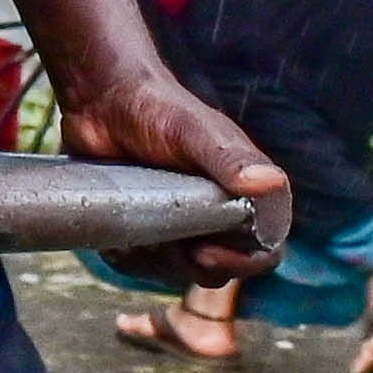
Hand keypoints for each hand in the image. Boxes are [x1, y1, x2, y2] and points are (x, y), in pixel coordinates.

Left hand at [48, 60, 289, 276]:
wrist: (102, 100)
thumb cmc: (156, 107)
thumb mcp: (193, 130)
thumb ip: (229, 159)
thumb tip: (271, 184)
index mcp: (246, 193)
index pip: (264, 248)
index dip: (243, 262)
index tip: (205, 253)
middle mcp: (219, 214)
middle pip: (220, 269)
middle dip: (190, 263)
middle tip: (161, 240)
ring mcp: (182, 226)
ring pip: (180, 273)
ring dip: (156, 261)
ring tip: (135, 224)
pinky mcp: (148, 233)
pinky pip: (144, 268)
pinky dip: (130, 258)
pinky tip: (117, 230)